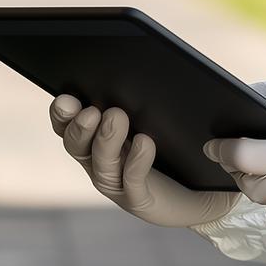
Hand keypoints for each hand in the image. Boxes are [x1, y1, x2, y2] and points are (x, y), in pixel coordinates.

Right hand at [49, 95, 238, 228]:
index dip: (61, 113)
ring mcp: (118, 183)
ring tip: (117, 117)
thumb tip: (128, 65)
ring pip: (101, 164)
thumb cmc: (175, 144)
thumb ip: (137, 95)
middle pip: (75, 145)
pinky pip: (133, 182)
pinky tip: (145, 143)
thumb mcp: (154, 114)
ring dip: (106, 140)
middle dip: (79, 127)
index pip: (66, 124)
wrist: (203, 186)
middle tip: (91, 110)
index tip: (67, 98)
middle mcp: (99, 160)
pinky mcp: (141, 200)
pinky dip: (136, 162)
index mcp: (95, 137)